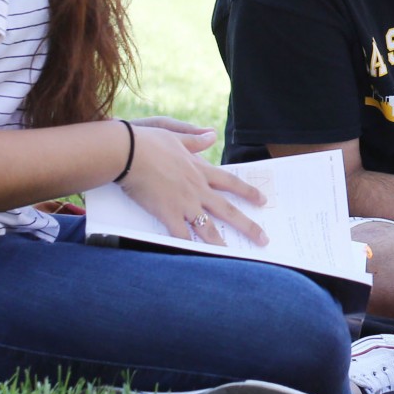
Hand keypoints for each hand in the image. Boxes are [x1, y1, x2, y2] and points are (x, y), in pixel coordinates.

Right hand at [116, 120, 268, 245]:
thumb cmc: (149, 142)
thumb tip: (212, 134)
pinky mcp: (167, 213)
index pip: (230, 183)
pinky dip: (189, 248)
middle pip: (228, 210)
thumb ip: (195, 139)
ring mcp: (184, 203)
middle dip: (248, 225)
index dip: (248, 192)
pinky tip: (196, 259)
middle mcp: (197, 189)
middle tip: (263, 239)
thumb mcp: (176, 136)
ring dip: (222, 244)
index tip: (262, 200)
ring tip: (235, 256)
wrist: (129, 152)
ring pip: (209, 228)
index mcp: (200, 171)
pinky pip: (182, 235)